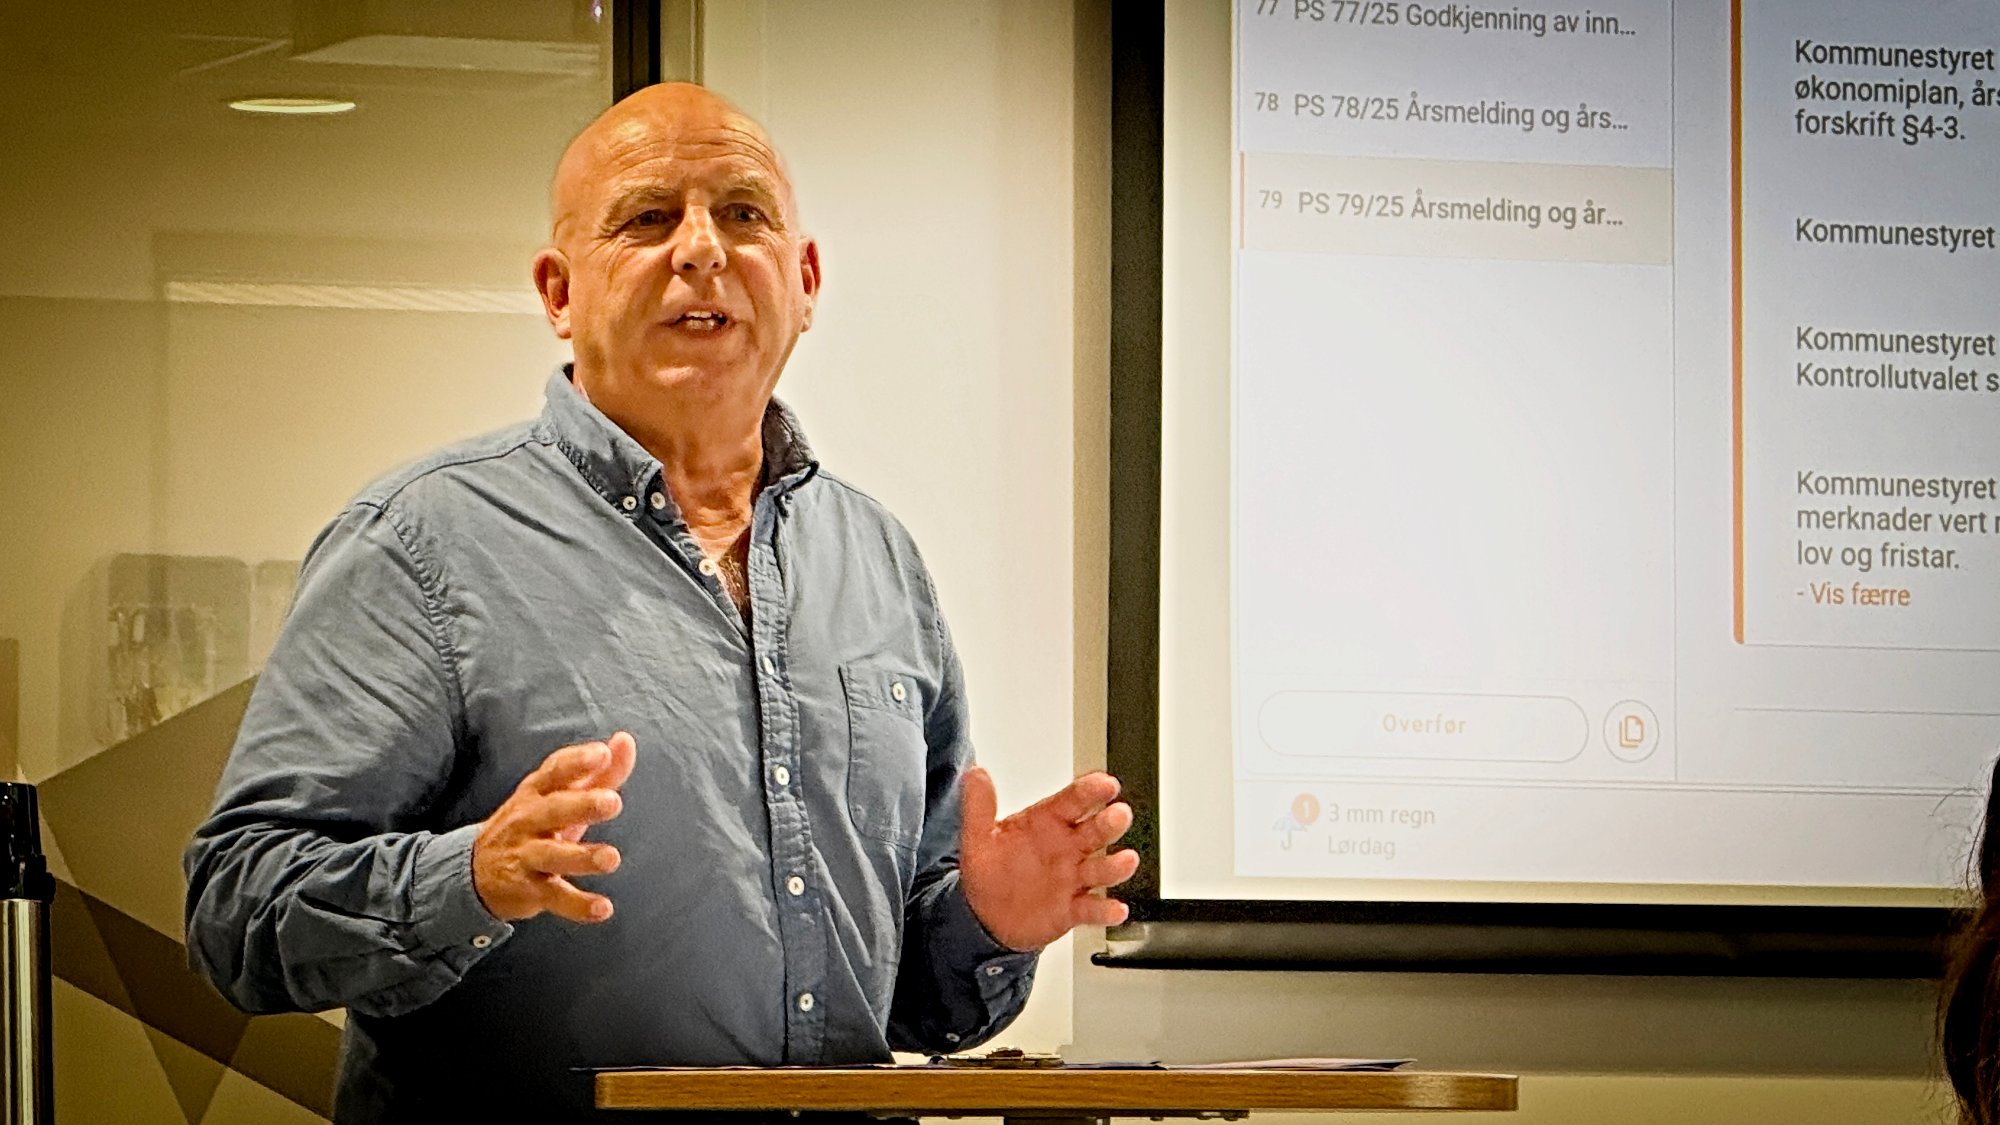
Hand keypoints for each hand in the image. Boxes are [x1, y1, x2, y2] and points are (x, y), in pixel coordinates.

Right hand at [472, 733, 635, 922]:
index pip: (554, 771)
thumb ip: (598, 773)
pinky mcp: (529, 890)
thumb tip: (625, 740)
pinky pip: (554, 897)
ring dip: (582, 857)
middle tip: (613, 802)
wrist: (476, 871)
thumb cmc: (534, 825)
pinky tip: (604, 909)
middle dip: (581, 805)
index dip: (577, 761)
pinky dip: (578, 906)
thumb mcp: (559, 796)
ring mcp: (526, 856)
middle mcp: (528, 820)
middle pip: (553, 810)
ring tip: (612, 858)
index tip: (602, 753)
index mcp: (537, 792)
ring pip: (553, 856)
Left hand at [958, 767, 1139, 951]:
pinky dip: (1105, 910)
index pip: (1074, 801)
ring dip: (1116, 865)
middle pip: (1096, 831)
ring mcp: (1073, 878)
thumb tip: (976, 774)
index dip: (1092, 791)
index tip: (1106, 783)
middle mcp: (1068, 848)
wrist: (985, 916)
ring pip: (1102, 869)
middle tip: (1119, 815)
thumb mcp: (978, 837)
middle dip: (1110, 823)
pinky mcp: (1073, 909)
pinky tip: (1114, 909)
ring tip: (1126, 860)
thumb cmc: (990, 870)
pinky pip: (1093, 909)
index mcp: (1048, 823)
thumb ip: (979, 806)